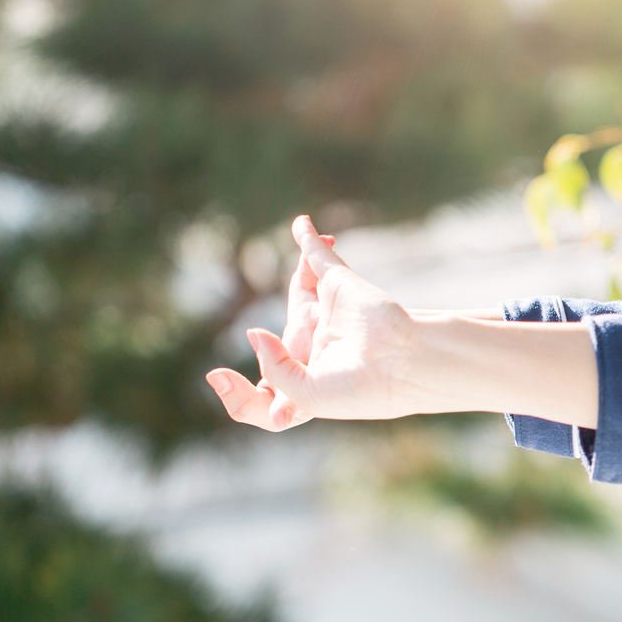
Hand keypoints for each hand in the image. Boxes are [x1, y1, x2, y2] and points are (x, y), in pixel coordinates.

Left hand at [207, 216, 434, 429]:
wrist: (403, 364)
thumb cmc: (359, 388)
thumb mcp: (303, 398)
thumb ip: (273, 369)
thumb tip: (255, 332)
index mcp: (311, 380)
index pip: (270, 387)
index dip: (239, 391)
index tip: (217, 376)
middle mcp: (318, 347)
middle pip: (289, 340)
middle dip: (272, 349)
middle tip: (224, 372)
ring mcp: (329, 314)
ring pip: (303, 289)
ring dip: (302, 278)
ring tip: (304, 278)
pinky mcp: (338, 284)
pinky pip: (316, 256)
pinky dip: (309, 239)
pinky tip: (302, 224)